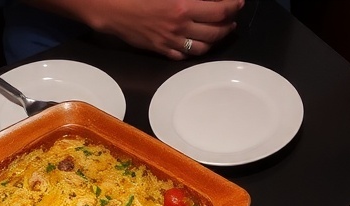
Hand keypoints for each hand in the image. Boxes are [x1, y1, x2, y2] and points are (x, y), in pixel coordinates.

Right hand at [88, 0, 244, 59]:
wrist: (111, 10)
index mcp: (182, 6)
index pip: (218, 11)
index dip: (232, 7)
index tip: (238, 3)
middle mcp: (180, 27)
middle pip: (215, 31)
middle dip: (228, 24)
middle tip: (232, 18)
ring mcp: (171, 42)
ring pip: (203, 47)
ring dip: (216, 40)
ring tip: (220, 31)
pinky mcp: (161, 50)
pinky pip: (185, 55)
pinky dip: (196, 50)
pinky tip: (200, 43)